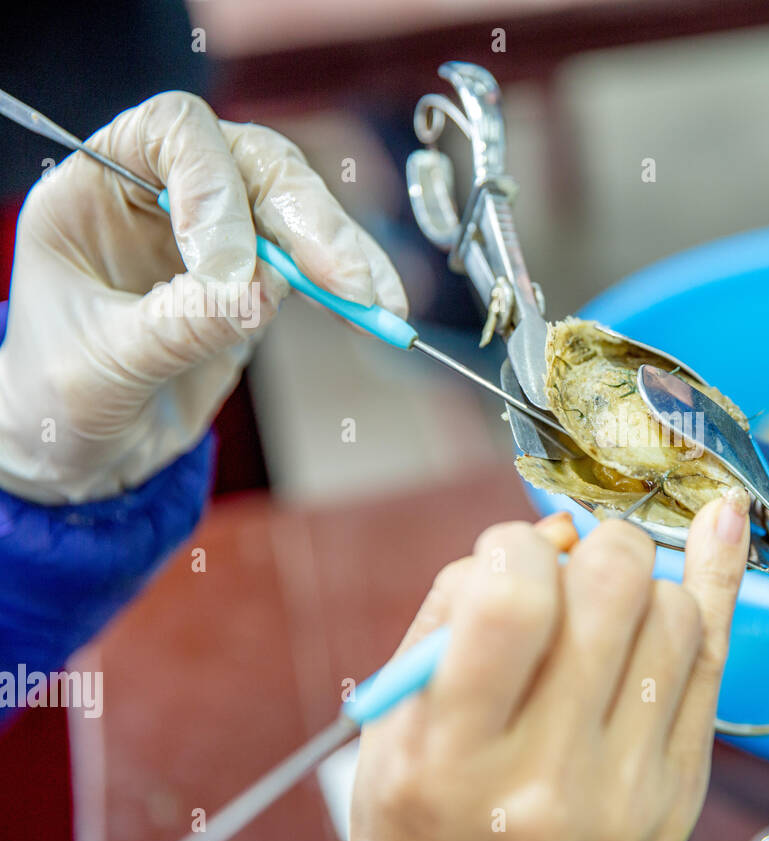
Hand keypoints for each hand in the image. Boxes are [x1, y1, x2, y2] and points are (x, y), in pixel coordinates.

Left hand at [0, 91, 406, 502]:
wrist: (84, 452)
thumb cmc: (60, 400)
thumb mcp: (103, 365)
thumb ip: (178, 324)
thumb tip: (260, 294)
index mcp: (98, 186)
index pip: (174, 133)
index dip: (215, 185)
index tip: (230, 269)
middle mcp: (161, 192)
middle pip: (253, 162)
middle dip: (304, 216)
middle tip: (343, 279)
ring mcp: (216, 233)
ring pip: (296, 209)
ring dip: (342, 251)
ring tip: (377, 303)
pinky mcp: (258, 277)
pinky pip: (315, 264)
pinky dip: (351, 286)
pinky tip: (380, 311)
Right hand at [348, 491, 751, 840]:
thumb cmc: (426, 816)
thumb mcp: (397, 720)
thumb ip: (457, 610)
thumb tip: (556, 531)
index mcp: (455, 760)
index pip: (515, 603)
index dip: (514, 549)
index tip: (508, 557)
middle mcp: (550, 779)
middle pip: (613, 590)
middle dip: (591, 548)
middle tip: (567, 570)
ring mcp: (629, 788)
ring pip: (674, 612)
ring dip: (637, 585)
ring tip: (599, 615)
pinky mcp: (680, 788)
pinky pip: (715, 656)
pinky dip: (715, 581)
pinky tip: (716, 529)